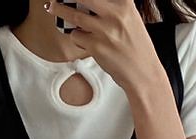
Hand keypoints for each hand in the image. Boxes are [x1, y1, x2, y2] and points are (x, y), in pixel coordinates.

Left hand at [46, 0, 163, 92]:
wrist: (143, 74)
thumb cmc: (137, 48)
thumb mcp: (131, 19)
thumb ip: (115, 7)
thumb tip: (90, 3)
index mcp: (125, 3)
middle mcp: (115, 13)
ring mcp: (104, 30)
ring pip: (74, 15)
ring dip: (60, 10)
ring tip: (52, 7)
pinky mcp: (96, 46)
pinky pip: (76, 36)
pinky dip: (76, 37)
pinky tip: (83, 40)